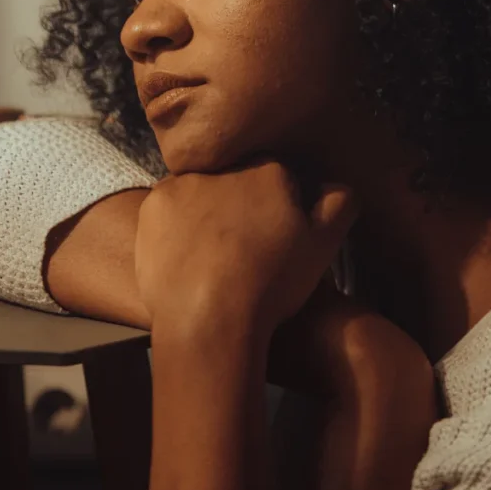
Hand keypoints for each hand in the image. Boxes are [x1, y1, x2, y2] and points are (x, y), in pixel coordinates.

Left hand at [133, 157, 358, 337]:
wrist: (208, 322)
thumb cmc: (270, 285)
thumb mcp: (322, 247)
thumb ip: (339, 205)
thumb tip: (337, 185)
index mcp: (269, 170)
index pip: (278, 174)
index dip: (279, 205)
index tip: (274, 236)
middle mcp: (224, 167)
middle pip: (237, 179)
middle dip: (241, 204)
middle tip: (243, 250)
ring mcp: (183, 184)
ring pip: (200, 192)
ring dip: (206, 213)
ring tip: (212, 258)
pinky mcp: (152, 207)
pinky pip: (168, 209)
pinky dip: (176, 227)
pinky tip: (186, 258)